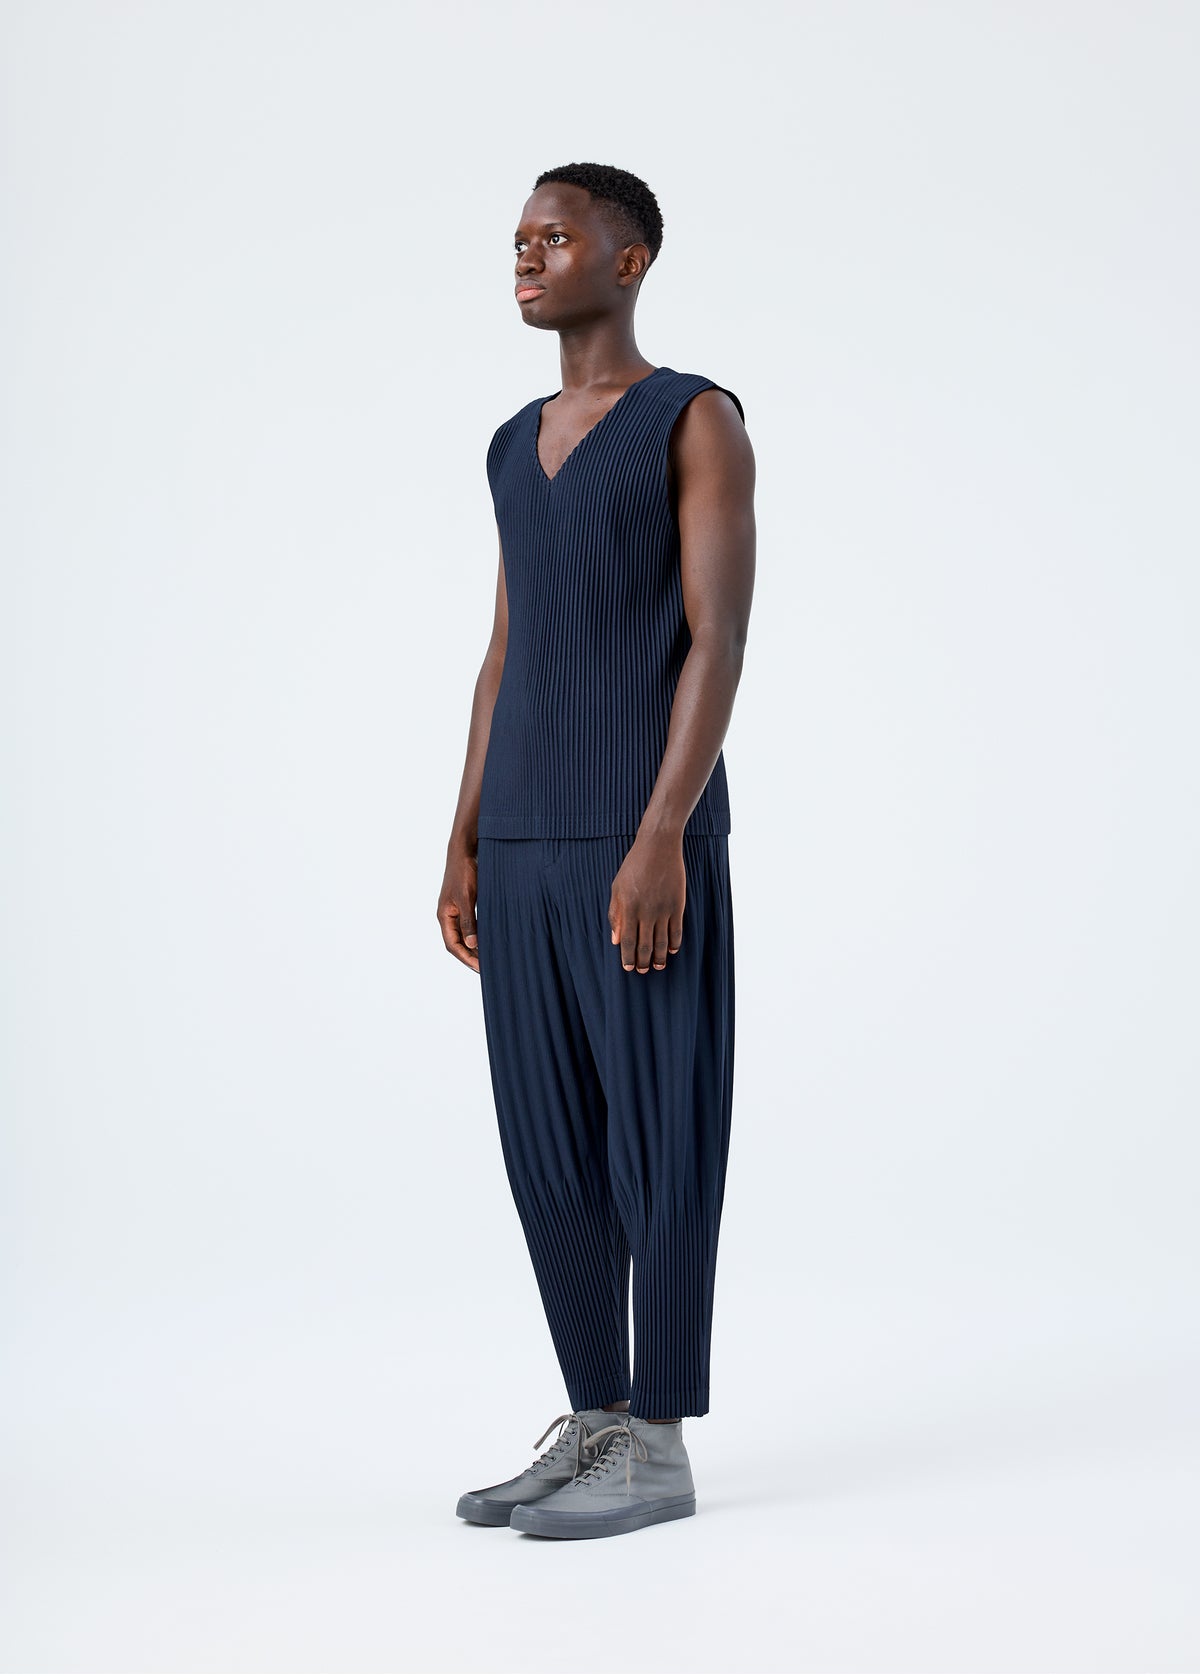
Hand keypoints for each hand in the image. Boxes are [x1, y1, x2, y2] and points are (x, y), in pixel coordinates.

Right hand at [438, 845, 479, 973]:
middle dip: (471, 956)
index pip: (452, 945)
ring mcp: (456, 910)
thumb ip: (469, 921)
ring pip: (465, 935)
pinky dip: (479, 934)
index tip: (480, 968)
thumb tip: (472, 944)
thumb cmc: (464, 871)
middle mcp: (448, 915)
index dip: (466, 958)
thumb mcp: (467, 897)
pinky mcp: (466, 903)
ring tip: (490, 957)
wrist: (465, 849)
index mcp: (444, 915)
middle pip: (458, 943)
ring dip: (475, 947)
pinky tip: (491, 938)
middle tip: (488, 968)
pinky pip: (471, 925)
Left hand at [609, 833, 685, 972]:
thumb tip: (615, 939)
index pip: (627, 940)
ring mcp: (664, 909)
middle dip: (643, 961)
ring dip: (660, 957)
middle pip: (645, 944)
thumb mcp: (617, 888)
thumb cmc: (634, 866)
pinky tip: (673, 950)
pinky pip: (677, 930)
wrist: (658, 847)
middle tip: (643, 971)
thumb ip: (615, 914)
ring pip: (662, 941)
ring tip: (658, 966)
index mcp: (629, 908)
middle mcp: (646, 911)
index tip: (628, 968)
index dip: (627, 957)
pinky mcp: (678, 905)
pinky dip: (675, 943)